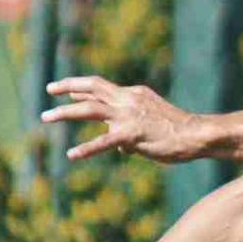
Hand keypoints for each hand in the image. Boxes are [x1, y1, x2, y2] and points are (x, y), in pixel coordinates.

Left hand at [44, 76, 203, 162]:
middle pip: (92, 88)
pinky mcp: (132, 134)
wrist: (197, 134)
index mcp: (134, 95)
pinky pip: (104, 141)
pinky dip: (87, 148)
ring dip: (65, 112)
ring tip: (46, 117)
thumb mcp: (151, 124)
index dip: (81, 88)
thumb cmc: (178, 132)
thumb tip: (119, 147)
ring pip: (89, 109)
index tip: (65, 90)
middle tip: (48, 90)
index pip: (102, 88)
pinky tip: (72, 154)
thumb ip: (131, 131)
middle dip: (68, 87)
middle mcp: (128, 100)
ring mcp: (129, 116)